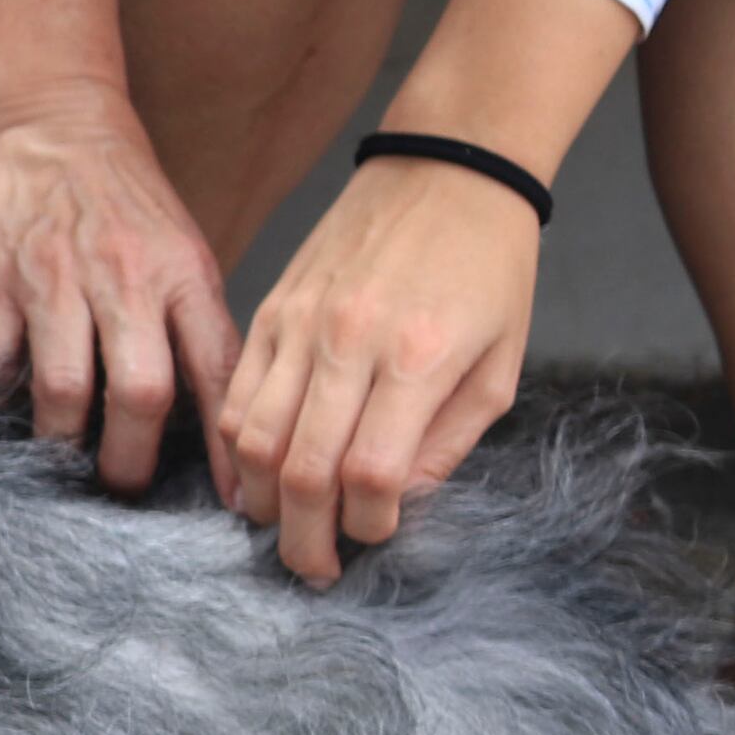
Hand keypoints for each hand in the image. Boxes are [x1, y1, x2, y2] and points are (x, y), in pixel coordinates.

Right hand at [0, 103, 236, 495]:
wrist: (45, 122)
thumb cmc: (119, 196)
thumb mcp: (180, 248)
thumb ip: (191, 324)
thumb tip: (206, 420)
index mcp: (181, 273)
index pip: (216, 373)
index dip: (225, 447)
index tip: (230, 502)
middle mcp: (123, 279)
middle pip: (141, 395)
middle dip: (133, 462)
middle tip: (123, 484)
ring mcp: (53, 281)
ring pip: (63, 394)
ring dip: (64, 444)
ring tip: (65, 456)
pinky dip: (0, 404)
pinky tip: (9, 408)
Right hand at [213, 154, 543, 583]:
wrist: (448, 167)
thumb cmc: (489, 266)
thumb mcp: (499, 365)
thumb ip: (447, 443)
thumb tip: (394, 500)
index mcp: (419, 357)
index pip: (370, 473)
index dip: (368, 523)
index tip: (378, 533)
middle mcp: (350, 341)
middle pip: (301, 470)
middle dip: (304, 538)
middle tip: (314, 567)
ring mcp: (300, 323)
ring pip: (252, 439)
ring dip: (262, 499)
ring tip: (282, 522)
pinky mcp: (270, 307)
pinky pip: (235, 394)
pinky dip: (240, 446)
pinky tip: (259, 468)